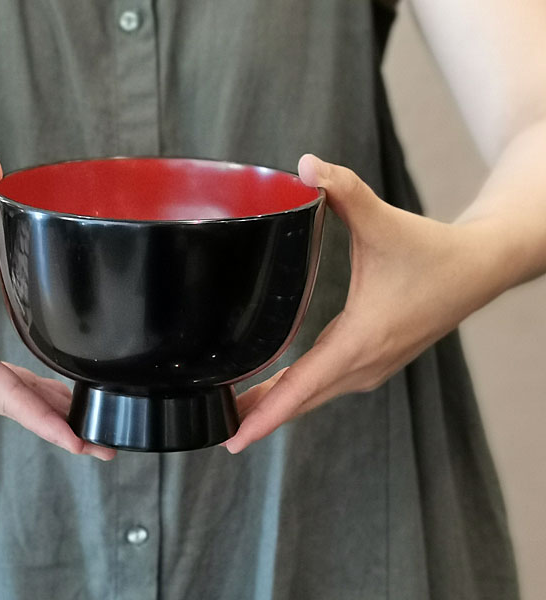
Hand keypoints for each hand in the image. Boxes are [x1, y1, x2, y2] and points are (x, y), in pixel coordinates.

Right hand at [0, 152, 114, 460]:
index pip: (9, 397)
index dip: (49, 422)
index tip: (82, 444)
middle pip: (14, 407)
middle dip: (60, 427)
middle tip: (105, 446)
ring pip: (5, 398)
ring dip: (44, 412)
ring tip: (88, 426)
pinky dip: (24, 394)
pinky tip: (50, 394)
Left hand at [224, 154, 504, 453]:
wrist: (477, 269)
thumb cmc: (432, 252)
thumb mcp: (384, 221)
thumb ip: (344, 192)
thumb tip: (306, 165)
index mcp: (361, 340)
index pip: (302, 387)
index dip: (265, 414)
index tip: (235, 437)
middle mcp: (364, 364)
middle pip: (301, 401)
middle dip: (259, 418)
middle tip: (219, 430)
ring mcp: (371, 368)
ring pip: (314, 397)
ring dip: (277, 408)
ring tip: (237, 415)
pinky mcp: (373, 361)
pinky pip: (326, 386)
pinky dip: (298, 394)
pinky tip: (276, 391)